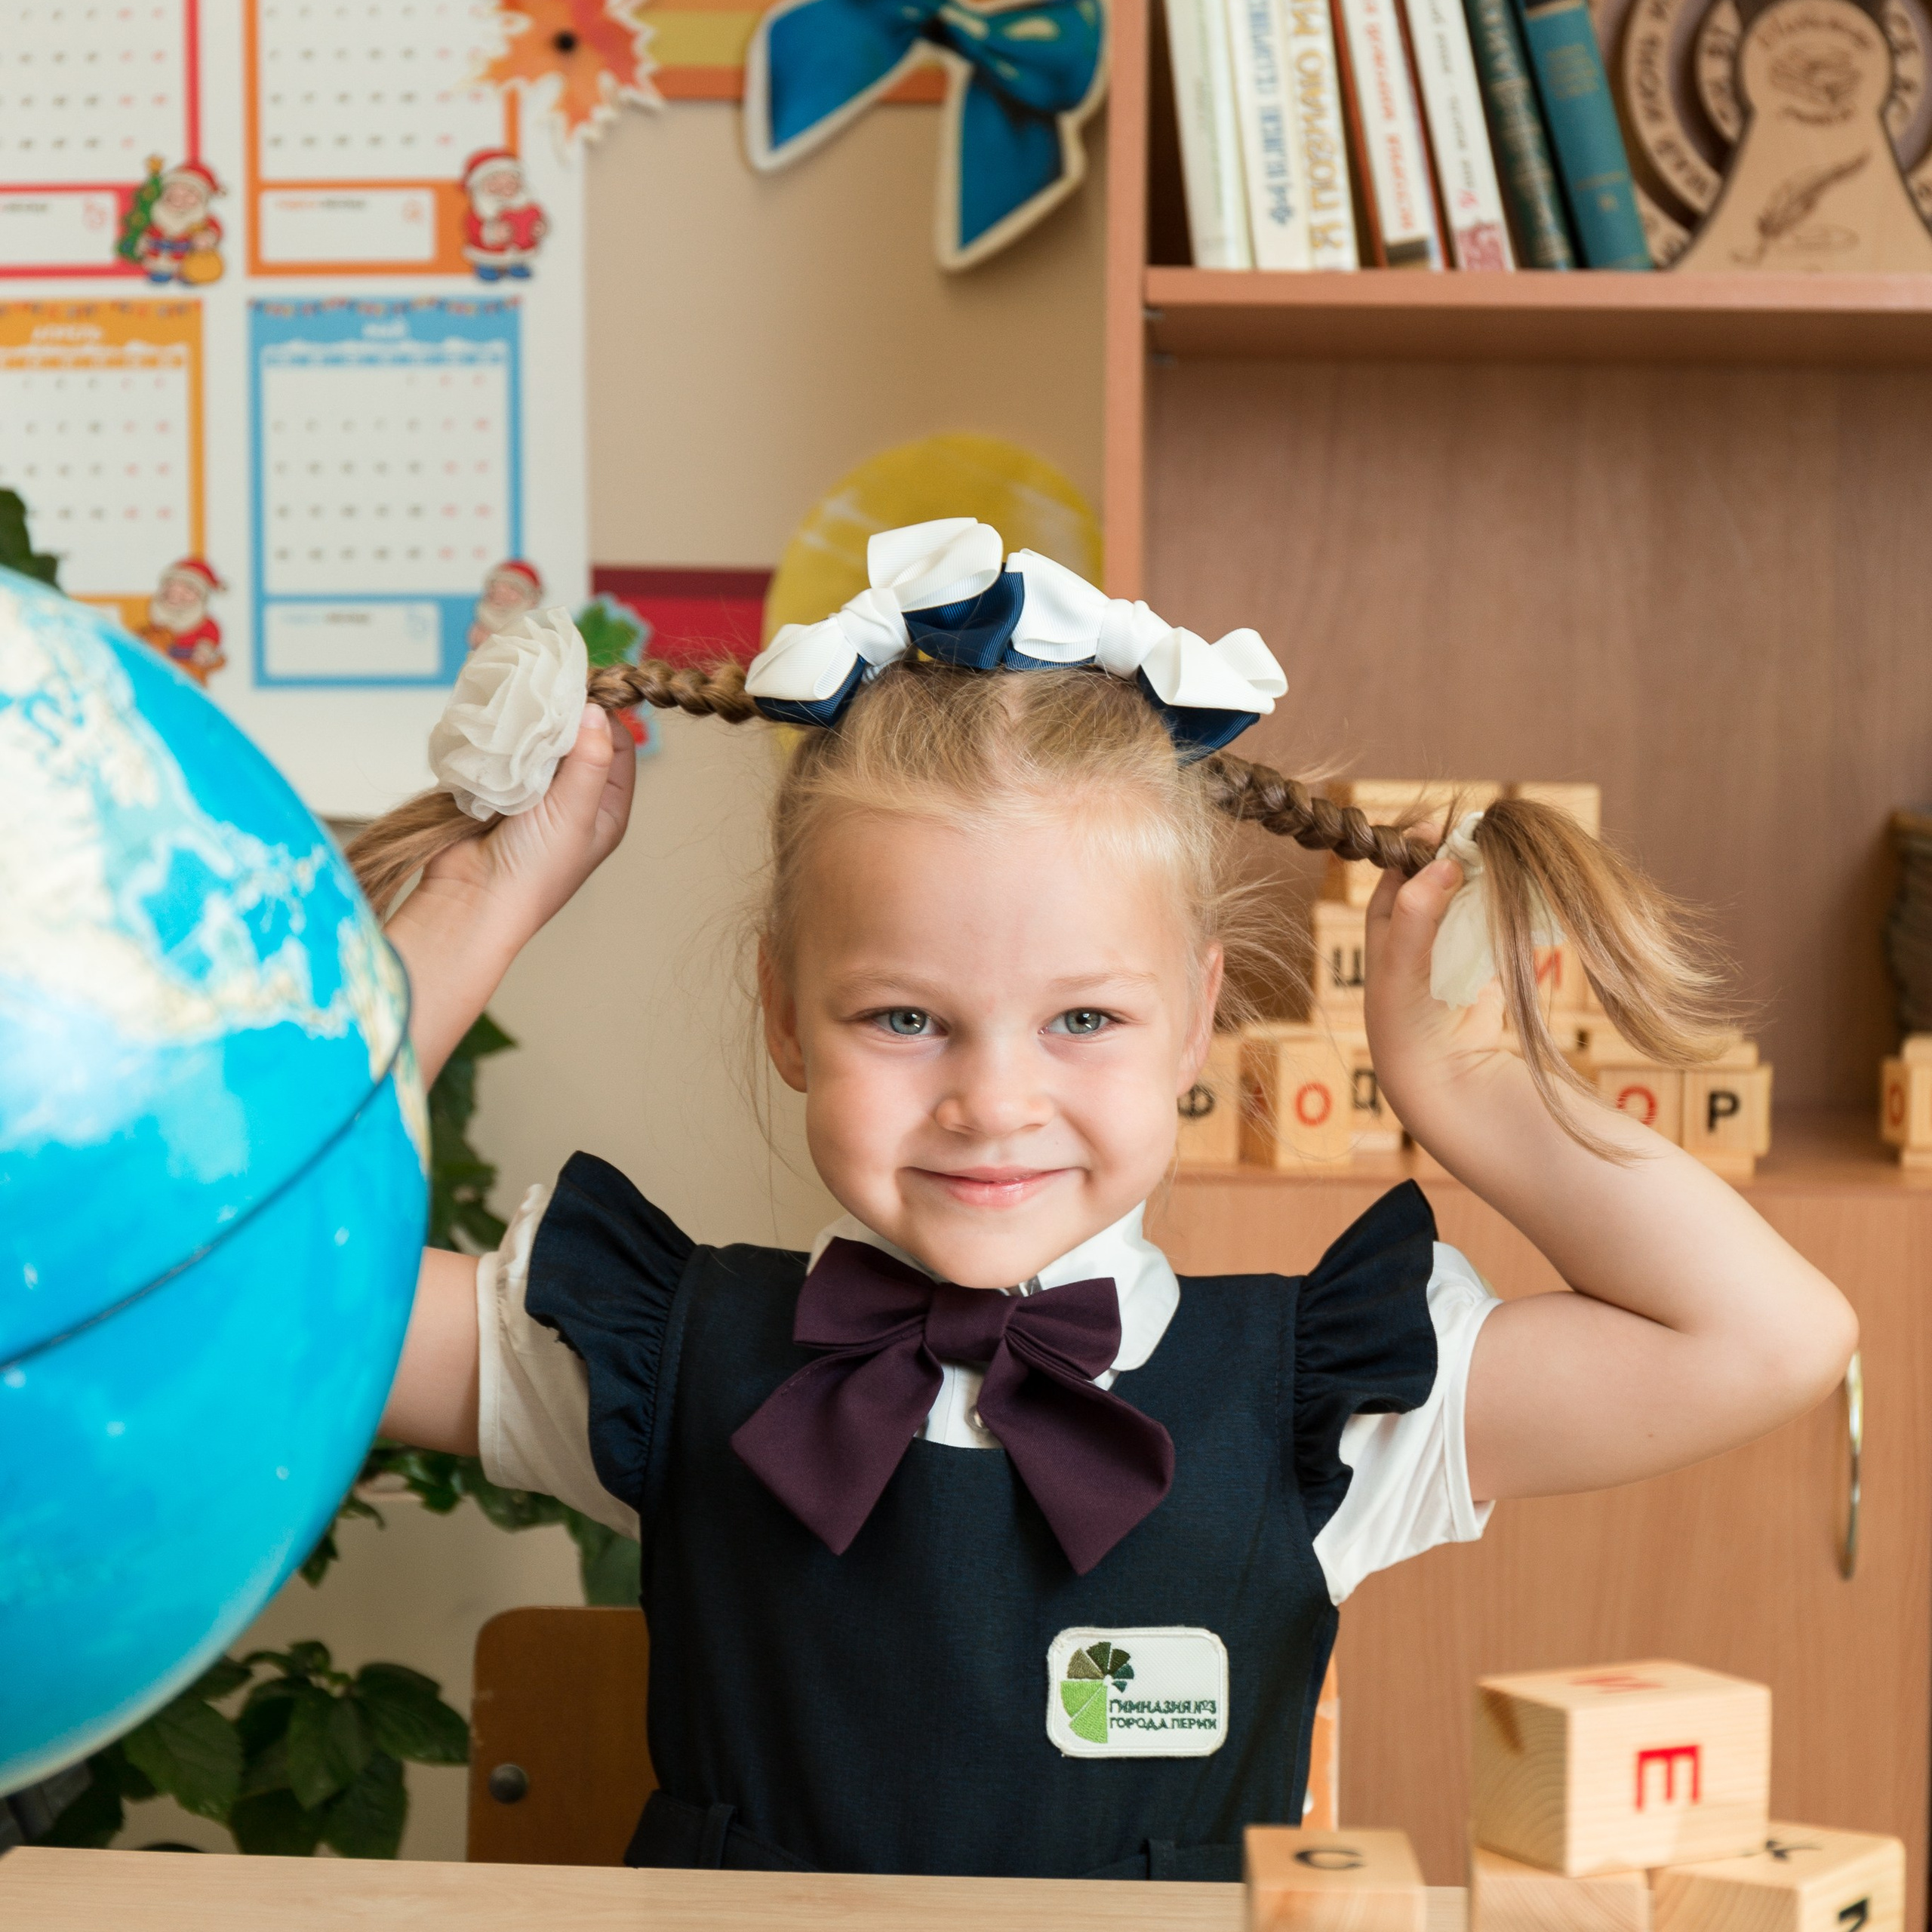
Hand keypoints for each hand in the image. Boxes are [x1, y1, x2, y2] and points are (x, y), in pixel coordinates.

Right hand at [418, 704, 636, 941]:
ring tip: (518, 701)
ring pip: (536, 741)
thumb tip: (597, 710)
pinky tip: (495, 723)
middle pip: (575, 738)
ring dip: (527, 723)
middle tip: (544, 687)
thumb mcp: (574, 812)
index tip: (579, 689)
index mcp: (605, 808)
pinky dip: (499, 735)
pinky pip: (502, 750)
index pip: (615, 745)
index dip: (602, 714)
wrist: (471, 900)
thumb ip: (588, 760)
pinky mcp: (495, 788)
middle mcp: (572, 798)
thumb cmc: (534, 870)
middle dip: (561, 714)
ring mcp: (532, 792)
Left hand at [1361, 856, 1512, 1145]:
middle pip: (1441, 879)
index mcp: (1386, 925)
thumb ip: (1417, 911)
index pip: (1399, 871)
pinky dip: (1511, 906)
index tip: (1442, 826)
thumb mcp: (1400, 963)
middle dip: (1462, 857)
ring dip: (1489, 879)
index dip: (1418, 846)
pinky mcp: (1487, 963)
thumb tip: (1442, 861)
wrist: (1443, 1077)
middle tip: (1486, 836)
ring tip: (1507, 857)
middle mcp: (1419, 932)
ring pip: (1472, 898)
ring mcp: (1454, 946)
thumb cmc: (1405, 1020)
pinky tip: (1526, 889)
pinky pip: (1499, 924)